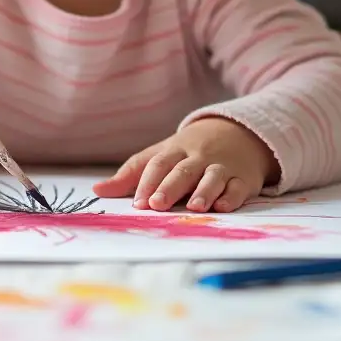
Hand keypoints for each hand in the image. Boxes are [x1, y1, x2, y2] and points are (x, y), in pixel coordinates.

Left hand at [92, 117, 278, 211]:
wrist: (239, 132)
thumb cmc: (190, 150)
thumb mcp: (162, 155)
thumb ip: (131, 174)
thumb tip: (97, 191)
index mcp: (175, 150)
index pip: (158, 164)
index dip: (147, 182)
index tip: (137, 202)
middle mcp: (198, 157)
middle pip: (182, 171)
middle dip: (169, 188)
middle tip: (157, 205)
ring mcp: (222, 166)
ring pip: (212, 177)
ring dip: (203, 191)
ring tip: (194, 207)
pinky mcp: (243, 178)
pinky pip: (237, 187)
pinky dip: (231, 196)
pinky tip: (223, 206)